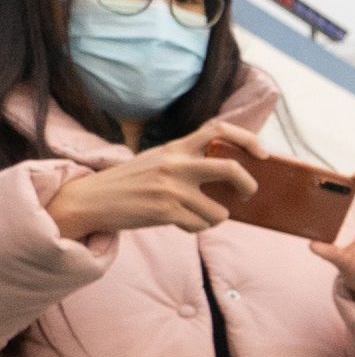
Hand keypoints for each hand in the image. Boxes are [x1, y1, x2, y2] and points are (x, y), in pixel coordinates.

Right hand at [39, 122, 259, 238]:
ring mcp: (171, 188)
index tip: (262, 154)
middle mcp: (175, 164)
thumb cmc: (131, 183)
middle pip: (232, 170)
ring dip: (212, 218)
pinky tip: (177, 221)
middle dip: (249, 186)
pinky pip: (200, 226)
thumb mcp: (159, 160)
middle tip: (247, 194)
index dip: (247, 138)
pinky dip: (194, 227)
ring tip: (192, 214)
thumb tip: (233, 175)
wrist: (90, 200)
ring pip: (219, 212)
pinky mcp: (166, 212)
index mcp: (175, 147)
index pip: (218, 129)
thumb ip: (188, 161)